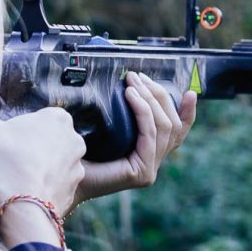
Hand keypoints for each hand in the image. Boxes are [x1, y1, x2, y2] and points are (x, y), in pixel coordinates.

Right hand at [0, 104, 85, 247]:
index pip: (41, 117)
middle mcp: (74, 141)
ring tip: (18, 179)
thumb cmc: (4, 161)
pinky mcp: (73, 193)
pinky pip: (56, 187)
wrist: (20, 206)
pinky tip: (26, 194)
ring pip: (55, 165)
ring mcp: (77, 168)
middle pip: (51, 141)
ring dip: (40, 169)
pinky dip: (43, 189)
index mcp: (58, 119)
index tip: (8, 140)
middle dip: (34, 148)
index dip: (22, 129)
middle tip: (12, 159)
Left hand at [75, 71, 197, 204]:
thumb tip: (130, 85)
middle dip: (158, 94)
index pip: (176, 133)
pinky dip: (143, 111)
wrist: (61, 175)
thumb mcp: (106, 126)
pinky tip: (130, 95)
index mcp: (147, 155)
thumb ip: (123, 114)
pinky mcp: (142, 172)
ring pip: (165, 126)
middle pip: (172, 124)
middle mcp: (152, 164)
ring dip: (150, 98)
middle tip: (138, 76)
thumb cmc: (76, 149)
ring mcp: (150, 170)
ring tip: (131, 82)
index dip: (187, 113)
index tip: (190, 93)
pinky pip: (150, 134)